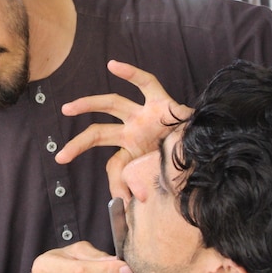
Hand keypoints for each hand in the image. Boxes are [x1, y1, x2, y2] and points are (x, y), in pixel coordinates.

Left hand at [55, 60, 192, 201]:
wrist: (210, 147)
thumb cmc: (186, 159)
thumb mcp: (161, 177)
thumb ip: (140, 185)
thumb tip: (124, 207)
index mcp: (135, 150)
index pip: (115, 164)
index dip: (115, 184)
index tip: (119, 201)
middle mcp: (135, 131)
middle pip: (100, 133)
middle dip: (79, 143)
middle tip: (61, 156)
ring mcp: (145, 115)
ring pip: (111, 104)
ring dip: (87, 105)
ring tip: (67, 108)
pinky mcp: (161, 101)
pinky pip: (145, 83)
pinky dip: (130, 74)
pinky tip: (113, 65)